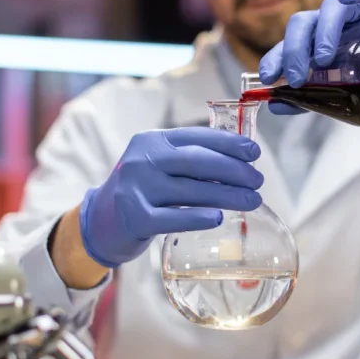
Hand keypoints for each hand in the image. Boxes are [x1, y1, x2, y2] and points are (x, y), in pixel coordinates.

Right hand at [78, 128, 263, 267]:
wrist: (101, 221)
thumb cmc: (143, 190)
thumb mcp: (159, 164)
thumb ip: (190, 158)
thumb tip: (241, 161)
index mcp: (152, 141)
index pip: (196, 137)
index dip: (229, 143)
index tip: (254, 152)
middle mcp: (142, 160)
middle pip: (197, 162)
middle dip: (234, 170)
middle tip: (258, 180)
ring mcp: (137, 189)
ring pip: (191, 190)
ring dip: (228, 196)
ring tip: (252, 200)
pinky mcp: (136, 218)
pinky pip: (174, 218)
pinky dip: (199, 217)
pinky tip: (219, 218)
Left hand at [259, 0, 359, 123]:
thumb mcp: (339, 101)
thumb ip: (309, 99)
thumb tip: (274, 106)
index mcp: (318, 45)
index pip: (289, 44)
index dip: (275, 57)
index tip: (267, 78)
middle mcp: (333, 27)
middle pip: (304, 23)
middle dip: (293, 48)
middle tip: (293, 77)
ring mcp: (358, 15)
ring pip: (331, 7)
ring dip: (323, 31)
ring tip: (322, 60)